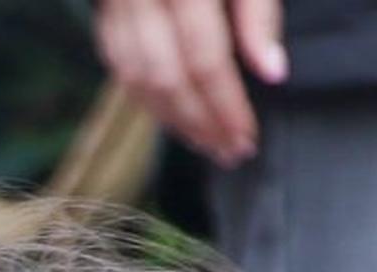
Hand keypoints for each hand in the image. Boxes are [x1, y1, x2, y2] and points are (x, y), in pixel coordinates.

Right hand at [94, 0, 284, 164]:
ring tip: (203, 141)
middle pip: (165, 79)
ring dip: (169, 118)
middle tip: (228, 152)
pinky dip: (141, 93)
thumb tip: (271, 73)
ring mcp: (117, 1)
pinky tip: (169, 110)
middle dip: (198, 124)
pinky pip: (117, 61)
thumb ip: (259, 13)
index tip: (246, 139)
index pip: (205, 61)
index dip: (225, 106)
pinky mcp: (106, 4)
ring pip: (134, 78)